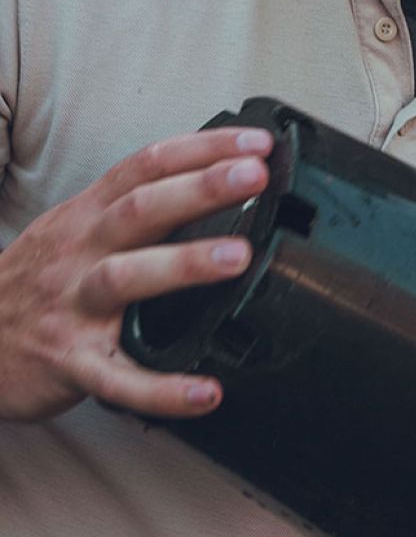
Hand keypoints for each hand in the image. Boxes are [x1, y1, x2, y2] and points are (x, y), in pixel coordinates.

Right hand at [0, 127, 274, 422]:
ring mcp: (74, 308)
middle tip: (255, 176)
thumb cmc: (38, 285)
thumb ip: (132, 213)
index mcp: (87, 218)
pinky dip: (163, 390)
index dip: (200, 150)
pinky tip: (206, 393)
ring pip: (126, 278)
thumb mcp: (75, 233)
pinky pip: (120, 380)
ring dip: (183, 265)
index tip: (256, 143)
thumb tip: (212, 192)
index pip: (145, 167)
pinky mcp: (72, 364)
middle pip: (140, 210)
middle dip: (199, 189)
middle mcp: (80, 254)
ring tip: (239, 258)